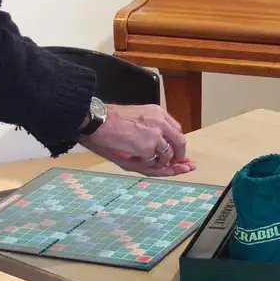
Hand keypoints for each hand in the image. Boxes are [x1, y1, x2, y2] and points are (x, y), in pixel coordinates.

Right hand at [80, 104, 194, 176]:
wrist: (96, 121)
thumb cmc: (109, 122)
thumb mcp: (137, 121)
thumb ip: (153, 131)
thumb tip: (166, 149)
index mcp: (157, 113)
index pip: (176, 131)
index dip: (177, 145)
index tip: (181, 156)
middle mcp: (160, 122)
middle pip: (180, 143)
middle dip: (180, 157)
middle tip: (183, 167)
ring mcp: (155, 135)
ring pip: (167, 155)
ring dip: (159, 162)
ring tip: (140, 158)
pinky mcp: (148, 147)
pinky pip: (153, 162)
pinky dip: (145, 164)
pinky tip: (133, 158)